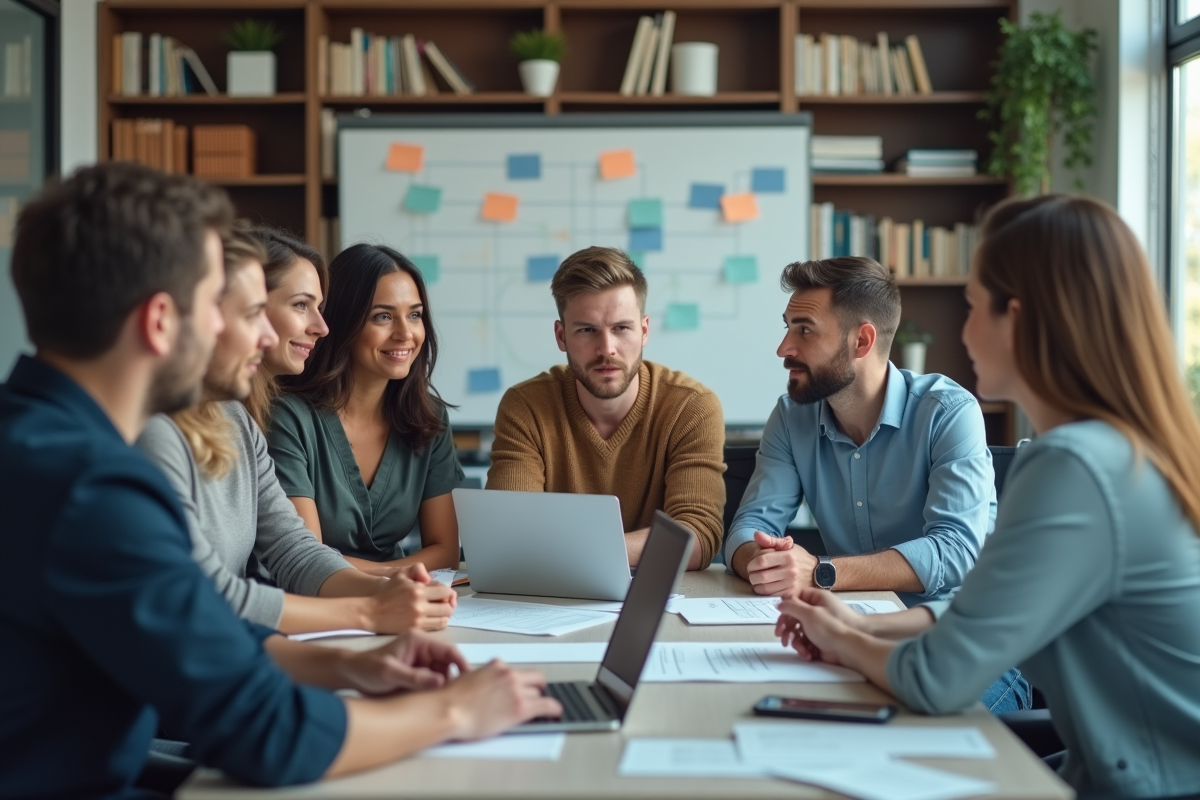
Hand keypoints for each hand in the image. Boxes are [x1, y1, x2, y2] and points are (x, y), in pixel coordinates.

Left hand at [344, 631, 469, 694]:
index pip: (450, 651)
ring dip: (442, 687)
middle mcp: (423, 649)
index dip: (462, 665)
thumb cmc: (367, 668)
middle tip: (453, 698)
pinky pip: (433, 681)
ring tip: (440, 702)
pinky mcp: (418, 672)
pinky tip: (430, 701)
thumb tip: (440, 682)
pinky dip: (434, 691)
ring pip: (442, 674)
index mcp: (419, 641)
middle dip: (452, 680)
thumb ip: (414, 677)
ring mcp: (421, 661)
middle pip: (448, 664)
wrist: (350, 674)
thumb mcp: (389, 673)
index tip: (470, 681)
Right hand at [367, 575, 456, 632]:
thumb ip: (417, 570)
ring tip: (439, 613)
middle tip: (444, 604)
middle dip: (449, 605)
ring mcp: (418, 619)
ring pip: (443, 620)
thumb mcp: (400, 575)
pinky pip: (435, 628)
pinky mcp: (415, 629)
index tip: (444, 594)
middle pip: (448, 607)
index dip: (448, 593)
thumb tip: (430, 578)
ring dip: (444, 616)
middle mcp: (420, 606)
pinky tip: (433, 620)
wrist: (371, 612)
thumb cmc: (386, 593)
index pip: (445, 592)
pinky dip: (437, 624)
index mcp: (418, 590)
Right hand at [441, 660, 561, 740]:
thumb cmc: (451, 699)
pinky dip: (554, 708)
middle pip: (535, 679)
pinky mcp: (520, 707)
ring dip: (536, 702)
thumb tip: (490, 674)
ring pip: (538, 694)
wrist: (448, 710)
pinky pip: (547, 705)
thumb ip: (484, 675)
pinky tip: (556, 712)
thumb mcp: (468, 678)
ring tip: (537, 710)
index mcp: (496, 666)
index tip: (525, 687)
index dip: (523, 681)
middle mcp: (509, 675)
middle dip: (536, 689)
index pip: (518, 671)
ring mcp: (516, 690)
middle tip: (536, 697)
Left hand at [745, 531, 816, 595]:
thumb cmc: (798, 557)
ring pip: (764, 589)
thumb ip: (770, 540)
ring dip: (756, 585)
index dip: (752, 564)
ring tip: (757, 581)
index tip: (751, 566)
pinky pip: (771, 596)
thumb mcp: (787, 545)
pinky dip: (764, 592)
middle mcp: (790, 571)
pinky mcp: (791, 594)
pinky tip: (765, 587)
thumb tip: (756, 534)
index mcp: (787, 557)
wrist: (817, 572)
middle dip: (752, 576)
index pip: (761, 561)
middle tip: (752, 574)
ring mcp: (791, 584)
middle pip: (761, 576)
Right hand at [776, 587, 854, 665]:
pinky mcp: (818, 640)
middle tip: (780, 635)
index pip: (796, 595)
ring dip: (795, 641)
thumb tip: (779, 604)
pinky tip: (808, 654)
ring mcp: (817, 626)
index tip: (780, 613)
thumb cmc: (831, 627)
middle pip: (794, 616)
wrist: (848, 648)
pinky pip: (804, 642)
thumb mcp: (808, 613)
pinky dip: (804, 648)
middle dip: (787, 627)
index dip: (786, 604)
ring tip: (799, 649)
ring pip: (797, 631)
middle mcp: (816, 611)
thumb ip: (791, 607)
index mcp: (816, 599)